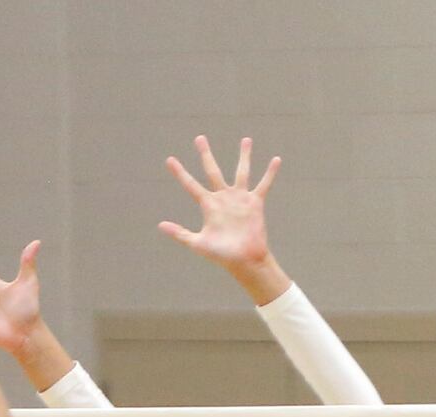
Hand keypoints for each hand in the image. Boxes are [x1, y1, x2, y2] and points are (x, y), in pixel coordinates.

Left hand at [159, 135, 279, 275]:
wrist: (244, 260)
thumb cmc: (221, 255)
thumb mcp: (198, 243)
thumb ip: (180, 233)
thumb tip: (160, 225)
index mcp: (209, 206)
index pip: (191, 185)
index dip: (180, 173)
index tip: (170, 160)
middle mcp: (223, 198)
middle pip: (212, 170)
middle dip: (206, 154)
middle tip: (199, 138)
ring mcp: (239, 199)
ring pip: (241, 171)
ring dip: (244, 156)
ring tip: (246, 140)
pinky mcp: (255, 202)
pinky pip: (263, 184)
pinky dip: (270, 173)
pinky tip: (276, 159)